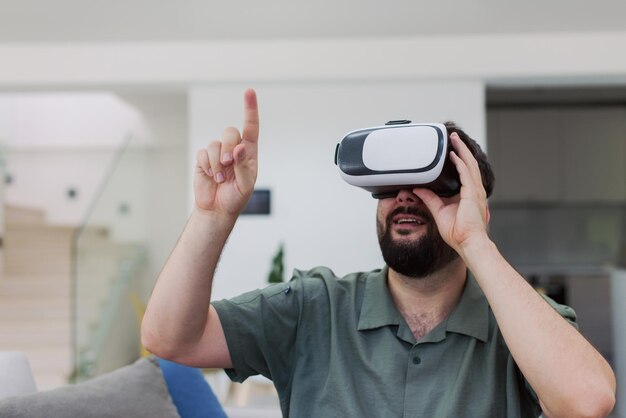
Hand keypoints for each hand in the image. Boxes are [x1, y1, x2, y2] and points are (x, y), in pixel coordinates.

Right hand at [194, 88, 259, 215]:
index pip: (251, 127)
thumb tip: (240, 148)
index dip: (250, 109)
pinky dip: (208, 166)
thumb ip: (244, 166)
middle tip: (228, 164)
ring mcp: (218, 153)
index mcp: (248, 152)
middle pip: (230, 132)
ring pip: (215, 144)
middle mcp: (233, 149)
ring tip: (221, 178)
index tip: (249, 91)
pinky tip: (212, 177)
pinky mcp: (204, 159)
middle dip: (229, 147)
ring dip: (217, 162)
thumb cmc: (236, 197)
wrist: (218, 209)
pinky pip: (203, 153)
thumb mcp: (246, 185)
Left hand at [412, 132, 489, 254]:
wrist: (468, 243)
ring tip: (455, 140)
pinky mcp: (473, 194)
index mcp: (468, 194)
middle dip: (462, 149)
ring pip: (469, 165)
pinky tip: (454, 155)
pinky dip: (460, 163)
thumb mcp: (439, 212)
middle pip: (469, 164)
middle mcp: (475, 191)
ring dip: (462, 151)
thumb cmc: (458, 233)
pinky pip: (467, 174)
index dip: (460, 159)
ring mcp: (476, 192)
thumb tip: (418, 189)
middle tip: (454, 138)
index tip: (452, 150)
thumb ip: (430, 199)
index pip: (465, 172)